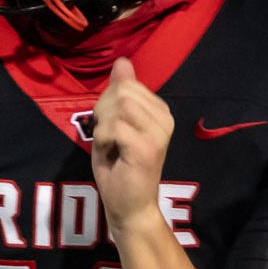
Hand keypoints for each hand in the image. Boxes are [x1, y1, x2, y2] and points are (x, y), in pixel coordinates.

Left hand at [91, 58, 171, 233]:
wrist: (130, 207)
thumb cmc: (120, 169)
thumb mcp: (115, 123)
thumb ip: (120, 92)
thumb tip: (122, 61)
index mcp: (160, 111)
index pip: (125, 84)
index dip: (107, 104)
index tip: (113, 130)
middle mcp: (164, 118)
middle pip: (122, 90)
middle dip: (103, 113)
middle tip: (110, 139)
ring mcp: (158, 133)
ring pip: (118, 105)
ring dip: (103, 127)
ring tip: (112, 147)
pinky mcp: (148, 148)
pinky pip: (114, 126)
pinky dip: (103, 140)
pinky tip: (113, 155)